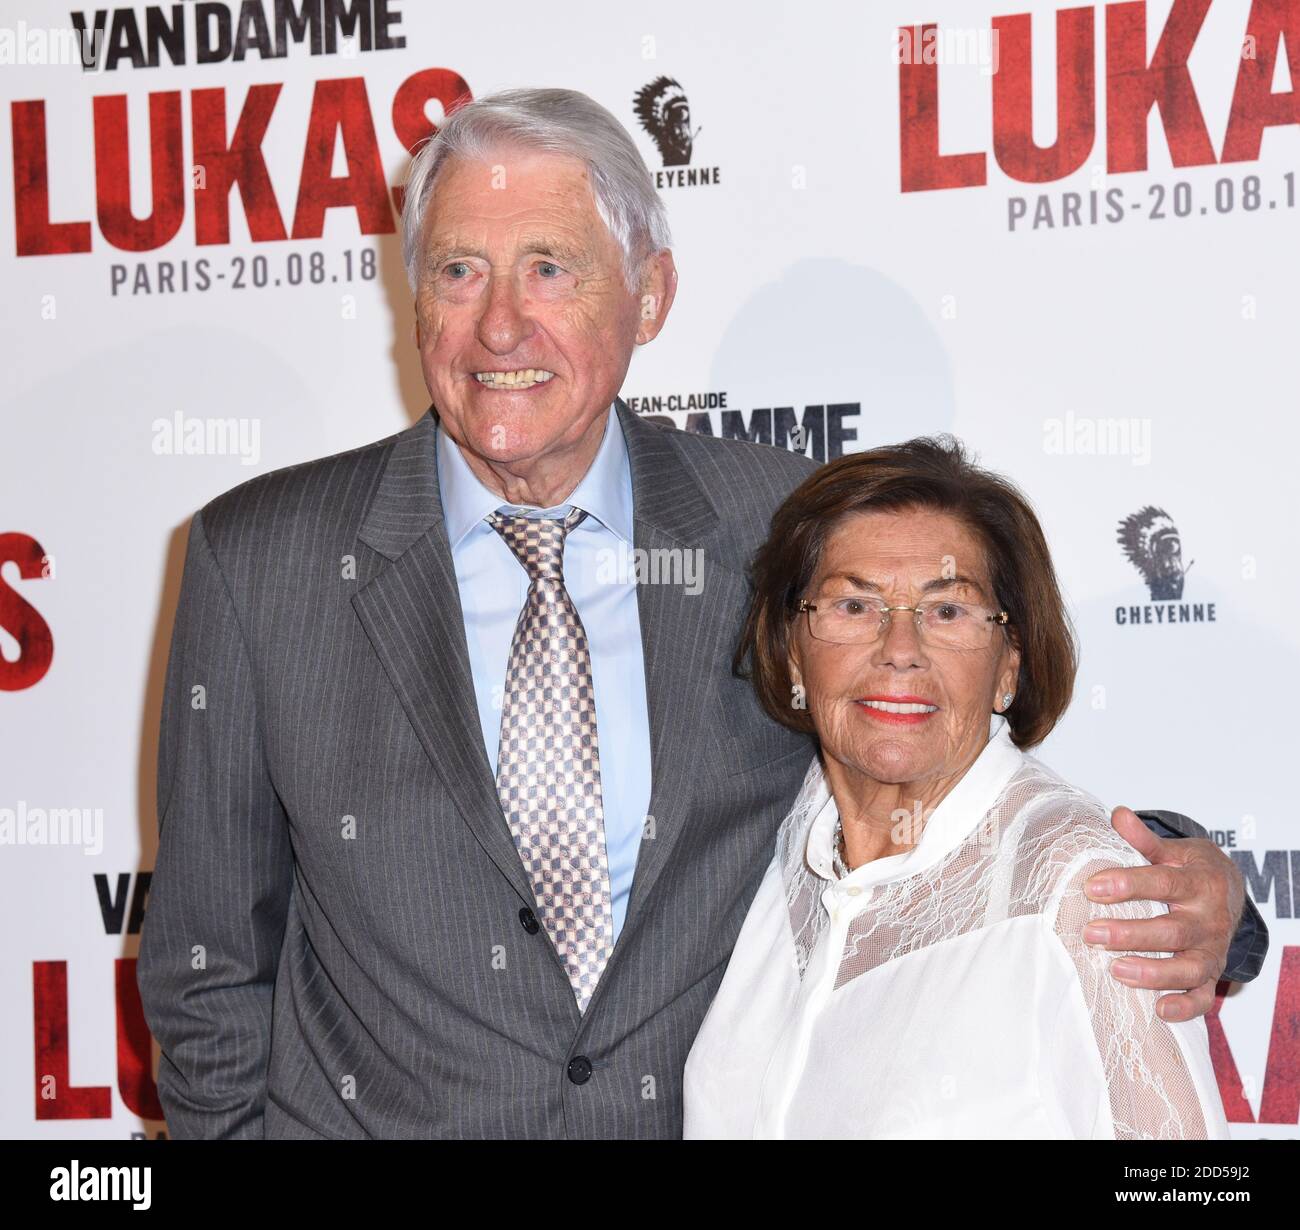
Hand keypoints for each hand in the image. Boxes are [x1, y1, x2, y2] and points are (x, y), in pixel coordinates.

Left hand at [1082, 806, 1243, 1022]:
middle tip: (1090, 933)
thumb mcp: (1172, 850)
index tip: (1091, 887)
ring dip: (1153, 973)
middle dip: (1131, 934)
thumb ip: (1143, 839)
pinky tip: (1158, 1010)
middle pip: (1172, 930)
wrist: (1228, 891)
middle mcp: (1208, 920)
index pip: (1162, 883)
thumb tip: (1118, 814)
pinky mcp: (1211, 975)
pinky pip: (1203, 998)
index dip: (1128, 884)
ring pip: (1188, 968)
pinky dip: (1185, 1007)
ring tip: (1115, 970)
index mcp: (1197, 884)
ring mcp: (1211, 951)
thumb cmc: (1189, 869)